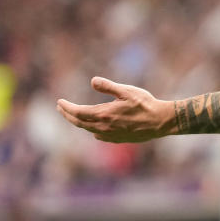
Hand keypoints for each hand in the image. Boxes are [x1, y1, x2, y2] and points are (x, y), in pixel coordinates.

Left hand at [57, 77, 174, 142]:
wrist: (160, 122)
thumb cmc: (145, 104)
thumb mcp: (127, 91)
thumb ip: (108, 86)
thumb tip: (92, 81)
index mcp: (103, 114)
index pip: (77, 112)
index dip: (66, 107)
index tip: (59, 102)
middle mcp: (103, 127)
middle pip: (79, 122)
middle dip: (68, 115)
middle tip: (61, 108)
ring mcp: (110, 135)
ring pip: (88, 129)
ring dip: (78, 122)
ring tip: (74, 115)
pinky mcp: (117, 139)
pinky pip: (98, 135)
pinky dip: (91, 129)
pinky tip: (93, 127)